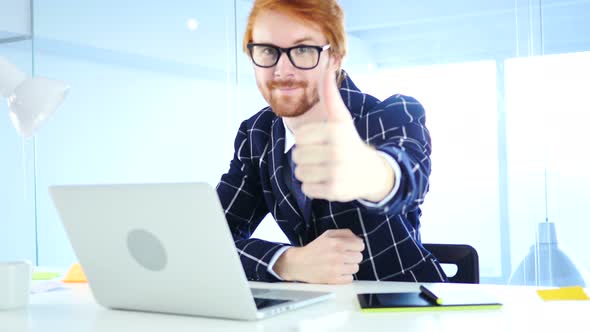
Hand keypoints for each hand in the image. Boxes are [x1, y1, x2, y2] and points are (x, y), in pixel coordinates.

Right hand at [273, 229, 364, 283]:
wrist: (299, 263)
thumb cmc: (315, 248)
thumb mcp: (328, 234)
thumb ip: (345, 233)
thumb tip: (359, 240)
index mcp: (337, 242)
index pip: (360, 245)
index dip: (356, 246)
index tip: (350, 248)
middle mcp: (338, 255)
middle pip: (359, 257)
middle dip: (352, 256)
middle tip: (343, 256)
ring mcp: (336, 269)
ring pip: (356, 268)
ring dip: (349, 266)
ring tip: (340, 264)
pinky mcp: (334, 280)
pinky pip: (350, 278)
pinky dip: (345, 276)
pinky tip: (338, 272)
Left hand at [292, 62, 394, 201]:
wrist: (371, 172)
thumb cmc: (350, 142)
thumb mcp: (342, 119)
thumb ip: (331, 96)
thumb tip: (328, 67)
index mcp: (337, 131)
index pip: (299, 137)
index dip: (306, 141)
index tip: (321, 142)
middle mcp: (338, 151)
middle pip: (297, 156)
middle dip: (305, 158)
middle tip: (322, 158)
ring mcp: (336, 172)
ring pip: (299, 173)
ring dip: (307, 173)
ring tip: (323, 169)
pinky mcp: (334, 190)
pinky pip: (306, 189)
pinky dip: (313, 187)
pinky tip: (326, 181)